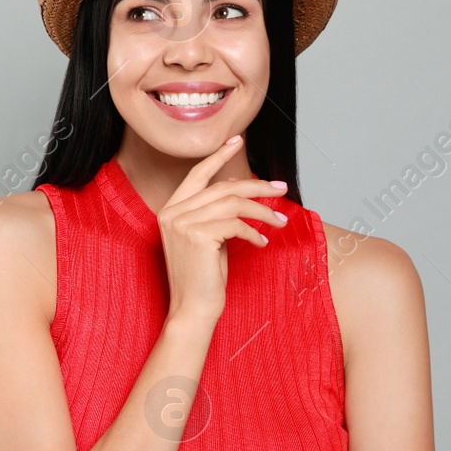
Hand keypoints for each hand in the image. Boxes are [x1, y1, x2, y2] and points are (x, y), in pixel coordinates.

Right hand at [158, 134, 287, 321]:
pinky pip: (236, 224)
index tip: (237, 141)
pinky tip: (262, 242)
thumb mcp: (208, 238)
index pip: (197, 174)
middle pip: (222, 187)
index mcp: (170, 210)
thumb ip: (215, 213)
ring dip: (262, 211)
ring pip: (232, 203)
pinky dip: (254, 231)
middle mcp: (172, 213)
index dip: (219, 156)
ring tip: (280, 221)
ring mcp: (182, 223)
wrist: (192, 310)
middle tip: (280, 188)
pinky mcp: (197, 236)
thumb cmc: (203, 278)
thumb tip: (241, 191)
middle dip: (256, 186)